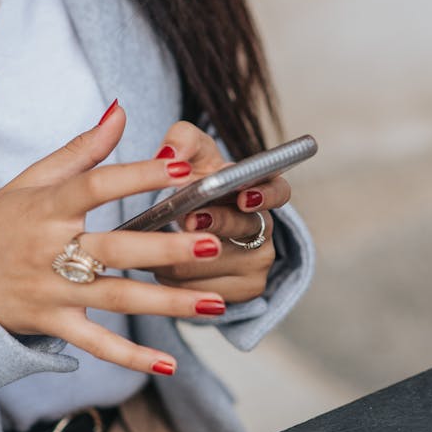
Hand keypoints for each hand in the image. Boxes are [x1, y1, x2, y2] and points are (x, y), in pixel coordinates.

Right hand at [0, 105, 225, 374]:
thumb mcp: (31, 180)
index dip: (140, 177)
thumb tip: (120, 110)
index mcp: (47, 207)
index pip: (97, 186)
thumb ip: (81, 149)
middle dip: (166, 249)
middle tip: (212, 242)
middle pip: (116, 250)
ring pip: (118, 299)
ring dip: (169, 303)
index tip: (183, 171)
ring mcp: (52, 291)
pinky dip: (132, 357)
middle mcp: (50, 250)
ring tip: (217, 302)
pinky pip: (97, 343)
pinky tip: (171, 363)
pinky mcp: (53, 324)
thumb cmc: (0, 223)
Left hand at [150, 122, 291, 302]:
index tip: (244, 196)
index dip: (265, 194)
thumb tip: (169, 154)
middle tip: (189, 219)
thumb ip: (182, 140)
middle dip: (213, 223)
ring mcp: (258, 263)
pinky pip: (199, 289)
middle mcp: (265, 228)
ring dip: (175, 253)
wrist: (195, 229)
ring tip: (153, 242)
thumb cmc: (197, 185)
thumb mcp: (192, 157)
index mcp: (261, 190)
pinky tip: (161, 265)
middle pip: (240, 229)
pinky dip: (172, 277)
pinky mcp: (246, 291)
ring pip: (211, 262)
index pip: (279, 190)